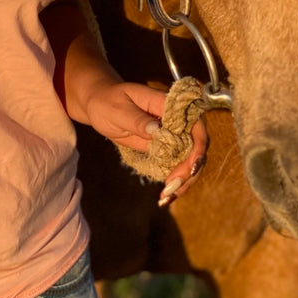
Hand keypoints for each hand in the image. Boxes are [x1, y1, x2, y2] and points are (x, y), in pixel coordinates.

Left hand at [82, 78, 209, 204]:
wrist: (99, 106)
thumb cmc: (108, 101)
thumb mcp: (118, 110)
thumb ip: (137, 119)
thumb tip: (157, 129)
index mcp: (166, 104)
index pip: (194, 122)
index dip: (198, 145)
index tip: (191, 167)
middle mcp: (174, 120)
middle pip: (196, 145)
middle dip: (190, 169)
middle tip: (172, 186)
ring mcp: (171, 135)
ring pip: (190, 158)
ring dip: (184, 179)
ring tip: (167, 195)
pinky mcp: (164, 148)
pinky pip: (176, 165)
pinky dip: (175, 181)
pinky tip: (166, 195)